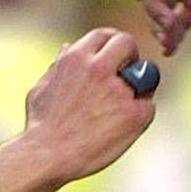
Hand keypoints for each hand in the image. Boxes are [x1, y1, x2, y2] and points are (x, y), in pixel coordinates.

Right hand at [22, 27, 155, 180]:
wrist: (47, 156)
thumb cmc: (41, 126)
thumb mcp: (43, 87)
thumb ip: (59, 65)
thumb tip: (69, 47)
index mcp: (76, 58)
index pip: (104, 35)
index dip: (112, 43)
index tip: (116, 55)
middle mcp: (100, 69)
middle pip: (128, 44)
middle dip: (130, 55)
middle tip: (129, 73)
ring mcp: (119, 91)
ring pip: (145, 75)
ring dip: (139, 87)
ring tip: (125, 106)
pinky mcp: (134, 115)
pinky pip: (149, 106)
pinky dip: (141, 115)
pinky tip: (125, 127)